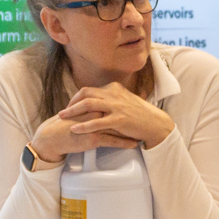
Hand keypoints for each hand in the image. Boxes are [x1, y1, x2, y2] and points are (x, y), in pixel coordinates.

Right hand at [29, 111, 137, 163]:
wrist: (52, 136)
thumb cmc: (66, 124)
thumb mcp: (80, 113)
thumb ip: (92, 108)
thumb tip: (103, 106)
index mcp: (92, 104)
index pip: (113, 103)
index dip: (126, 107)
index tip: (137, 109)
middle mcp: (95, 112)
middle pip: (118, 114)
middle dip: (132, 118)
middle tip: (145, 121)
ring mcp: (95, 125)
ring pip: (118, 128)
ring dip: (132, 131)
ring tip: (143, 133)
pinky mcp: (93, 138)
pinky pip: (112, 141)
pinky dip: (124, 142)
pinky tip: (133, 144)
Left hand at [59, 82, 175, 149]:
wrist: (155, 123)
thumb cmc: (140, 114)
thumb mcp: (125, 100)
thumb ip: (112, 98)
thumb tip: (98, 101)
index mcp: (114, 88)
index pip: (89, 90)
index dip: (77, 98)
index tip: (70, 105)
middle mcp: (114, 94)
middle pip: (86, 94)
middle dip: (72, 103)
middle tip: (63, 112)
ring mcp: (116, 106)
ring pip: (88, 105)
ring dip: (73, 111)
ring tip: (63, 118)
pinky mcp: (119, 120)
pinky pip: (96, 122)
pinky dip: (83, 125)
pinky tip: (75, 129)